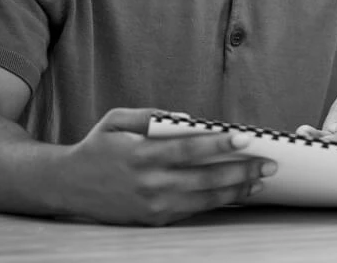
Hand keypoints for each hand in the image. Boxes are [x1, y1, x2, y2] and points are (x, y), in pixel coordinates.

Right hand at [57, 108, 276, 225]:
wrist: (66, 186)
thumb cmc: (97, 147)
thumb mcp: (117, 120)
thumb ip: (153, 115)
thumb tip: (190, 120)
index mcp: (141, 155)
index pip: (189, 149)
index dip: (220, 143)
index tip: (247, 136)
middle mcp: (149, 184)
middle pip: (205, 178)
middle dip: (242, 171)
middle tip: (270, 164)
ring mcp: (153, 206)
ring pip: (204, 199)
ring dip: (237, 190)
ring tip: (261, 180)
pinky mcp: (154, 220)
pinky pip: (193, 210)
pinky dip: (218, 202)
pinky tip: (237, 193)